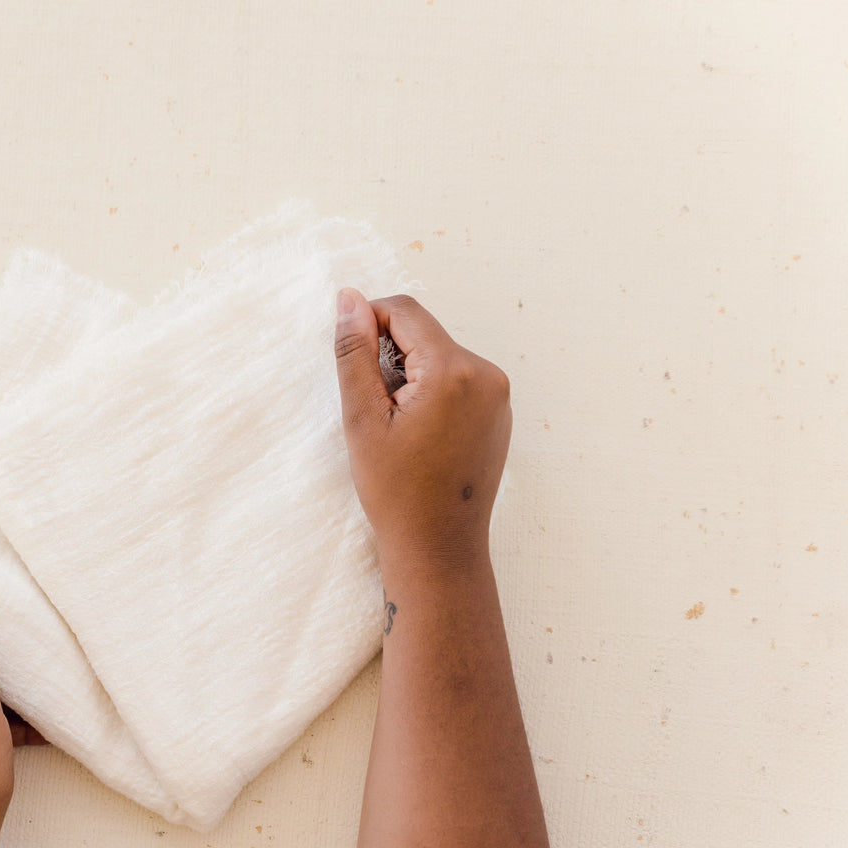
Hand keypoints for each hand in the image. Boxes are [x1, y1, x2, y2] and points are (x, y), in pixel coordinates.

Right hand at [332, 290, 511, 568]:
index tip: (350, 362)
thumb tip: (348, 300)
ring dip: (410, 375)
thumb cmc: (397, 491)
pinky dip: (431, 392)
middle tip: (376, 409)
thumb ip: (354, 353)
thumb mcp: (363, 419)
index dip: (368, 323)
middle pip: (423, 334)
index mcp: (454, 371)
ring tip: (398, 426)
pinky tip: (419, 435)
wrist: (438, 546)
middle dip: (390, 357)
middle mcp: (486, 375)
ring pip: (439, 356)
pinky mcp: (499, 412)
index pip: (404, 311)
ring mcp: (498, 395)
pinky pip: (457, 380)